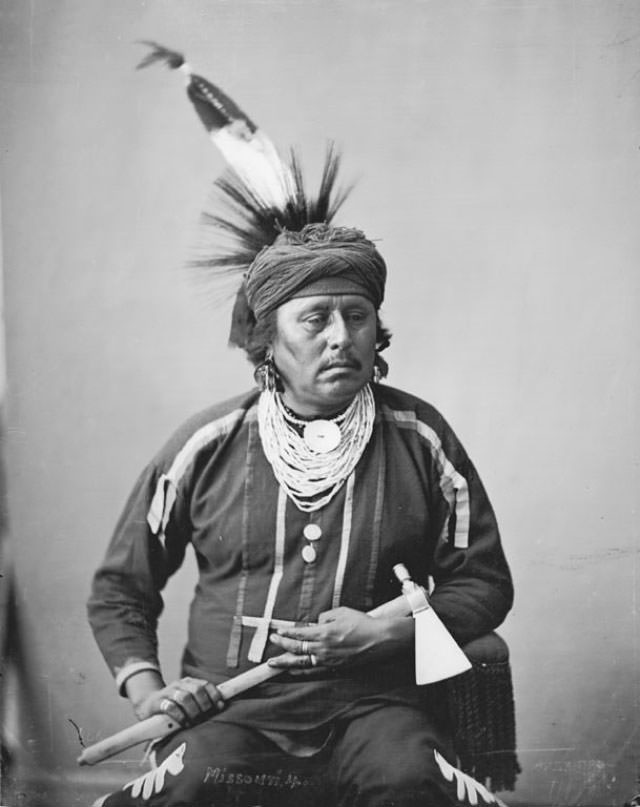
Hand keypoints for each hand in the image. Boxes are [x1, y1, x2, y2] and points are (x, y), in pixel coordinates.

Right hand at [134, 676, 223, 724]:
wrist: (147, 704)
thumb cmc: (174, 706)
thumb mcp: (188, 701)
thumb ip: (202, 702)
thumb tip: (221, 706)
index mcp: (190, 682)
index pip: (206, 684)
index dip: (215, 695)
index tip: (219, 707)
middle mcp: (180, 684)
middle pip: (197, 690)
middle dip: (204, 705)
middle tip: (204, 718)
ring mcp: (168, 692)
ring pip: (185, 697)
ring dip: (192, 711)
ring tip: (193, 722)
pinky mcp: (158, 702)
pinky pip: (170, 707)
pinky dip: (179, 716)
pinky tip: (182, 723)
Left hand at [268, 606, 406, 673]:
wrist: (381, 640)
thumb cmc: (363, 624)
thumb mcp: (342, 612)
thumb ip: (325, 616)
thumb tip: (317, 622)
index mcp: (325, 632)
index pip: (299, 633)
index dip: (285, 633)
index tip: (277, 632)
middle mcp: (324, 648)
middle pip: (296, 649)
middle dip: (282, 646)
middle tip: (272, 642)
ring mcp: (329, 661)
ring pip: (302, 663)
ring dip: (286, 663)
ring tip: (274, 663)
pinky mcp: (336, 668)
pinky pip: (314, 670)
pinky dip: (302, 671)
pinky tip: (295, 670)